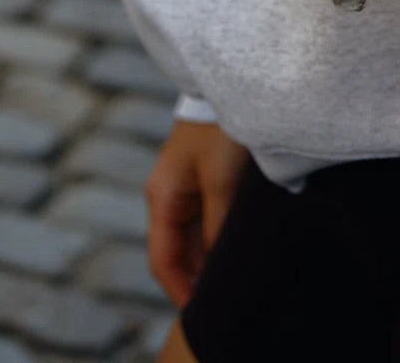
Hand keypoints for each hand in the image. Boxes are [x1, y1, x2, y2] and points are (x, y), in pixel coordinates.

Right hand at [145, 117, 251, 307]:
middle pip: (177, 253)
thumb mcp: (223, 183)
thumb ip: (217, 229)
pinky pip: (205, 219)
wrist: (234, 83)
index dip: (181, 293)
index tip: (202, 315)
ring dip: (209, 257)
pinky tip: (237, 247)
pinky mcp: (202, 177)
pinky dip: (218, 238)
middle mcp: (167, 195)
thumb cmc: (222, 130)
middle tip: (225, 299)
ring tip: (235, 277)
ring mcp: (184, 186)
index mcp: (162, 198)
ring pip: (193, 238)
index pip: (163, 263)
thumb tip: (218, 268)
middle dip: (197, 278)